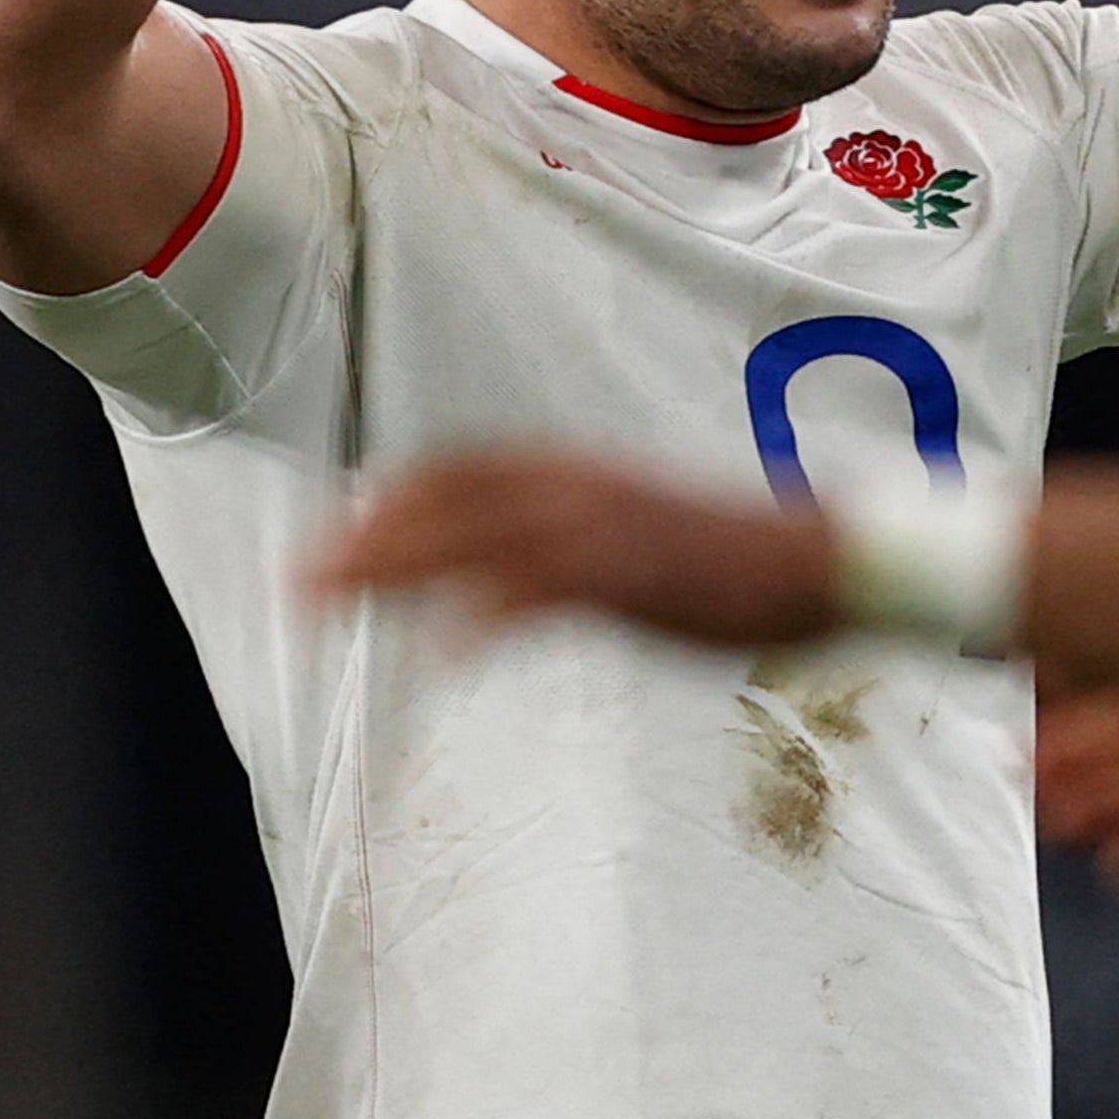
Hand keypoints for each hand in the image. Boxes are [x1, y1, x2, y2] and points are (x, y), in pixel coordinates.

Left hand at [307, 452, 845, 644]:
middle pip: (441, 504)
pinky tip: (441, 651)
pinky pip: (538, 595)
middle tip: (300, 578)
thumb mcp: (627, 523)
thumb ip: (561, 529)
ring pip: (468, 541)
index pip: (457, 467)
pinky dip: (484, 619)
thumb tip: (505, 552)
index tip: (337, 526)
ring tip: (331, 602)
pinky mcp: (628, 580)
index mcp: (574, 469)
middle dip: (363, 538)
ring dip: (392, 569)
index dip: (390, 497)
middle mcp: (574, 486)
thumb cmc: (724, 555)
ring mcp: (598, 530)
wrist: (819, 560)